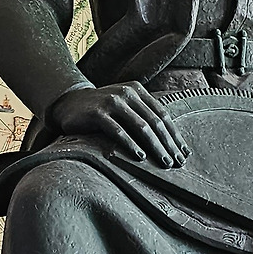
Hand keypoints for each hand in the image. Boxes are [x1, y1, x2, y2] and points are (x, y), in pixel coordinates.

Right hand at [52, 84, 188, 166]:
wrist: (68, 103)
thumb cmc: (102, 109)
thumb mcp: (124, 106)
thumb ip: (142, 115)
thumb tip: (168, 140)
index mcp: (138, 90)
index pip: (162, 115)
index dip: (174, 135)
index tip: (184, 153)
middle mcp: (127, 93)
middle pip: (154, 122)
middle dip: (168, 144)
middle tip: (177, 162)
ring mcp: (112, 102)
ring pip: (140, 127)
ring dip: (155, 147)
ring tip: (164, 163)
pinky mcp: (97, 113)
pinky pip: (118, 131)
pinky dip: (131, 145)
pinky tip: (140, 157)